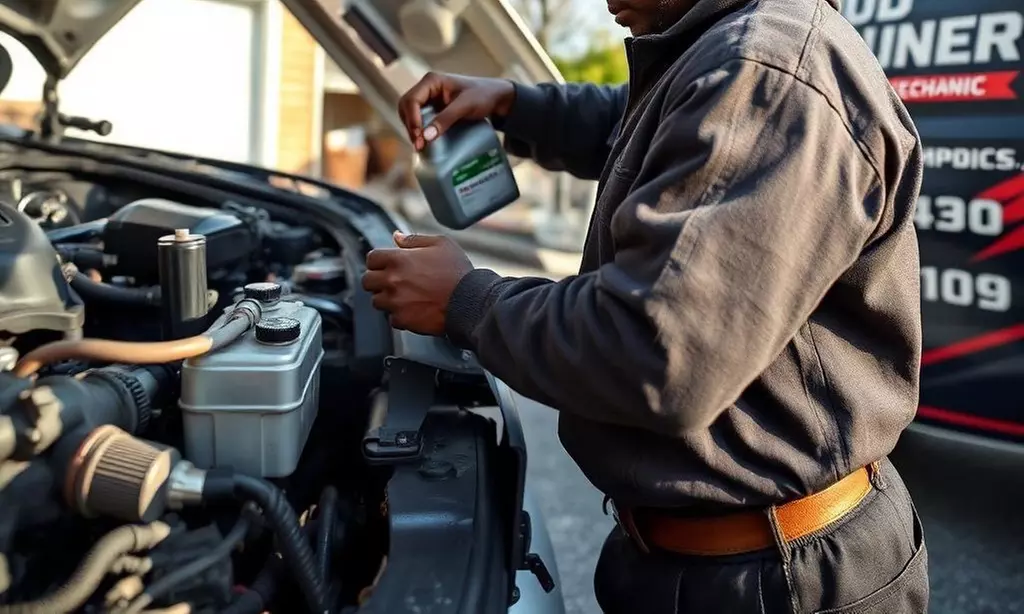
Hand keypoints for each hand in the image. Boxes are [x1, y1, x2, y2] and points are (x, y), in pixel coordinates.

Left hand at [362, 231, 473, 335]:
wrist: (470, 301)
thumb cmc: (458, 272)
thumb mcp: (441, 244)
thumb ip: (414, 239)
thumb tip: (397, 236)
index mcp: (398, 259)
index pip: (371, 258)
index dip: (379, 261)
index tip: (387, 265)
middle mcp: (392, 280)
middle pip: (367, 281)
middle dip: (378, 280)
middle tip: (393, 282)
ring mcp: (395, 301)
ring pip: (376, 301)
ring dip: (387, 299)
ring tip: (406, 297)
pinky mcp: (402, 319)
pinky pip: (391, 318)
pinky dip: (400, 315)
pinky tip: (414, 309)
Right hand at [398, 72, 515, 150]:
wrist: (495, 98)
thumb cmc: (482, 96)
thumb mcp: (465, 106)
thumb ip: (446, 119)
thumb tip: (425, 136)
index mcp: (432, 81)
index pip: (412, 100)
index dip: (412, 119)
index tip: (418, 137)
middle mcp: (427, 88)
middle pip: (406, 106)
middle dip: (409, 125)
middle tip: (418, 144)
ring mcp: (429, 98)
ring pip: (409, 113)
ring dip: (412, 129)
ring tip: (420, 145)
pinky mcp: (433, 108)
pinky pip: (419, 119)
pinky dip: (418, 130)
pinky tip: (424, 141)